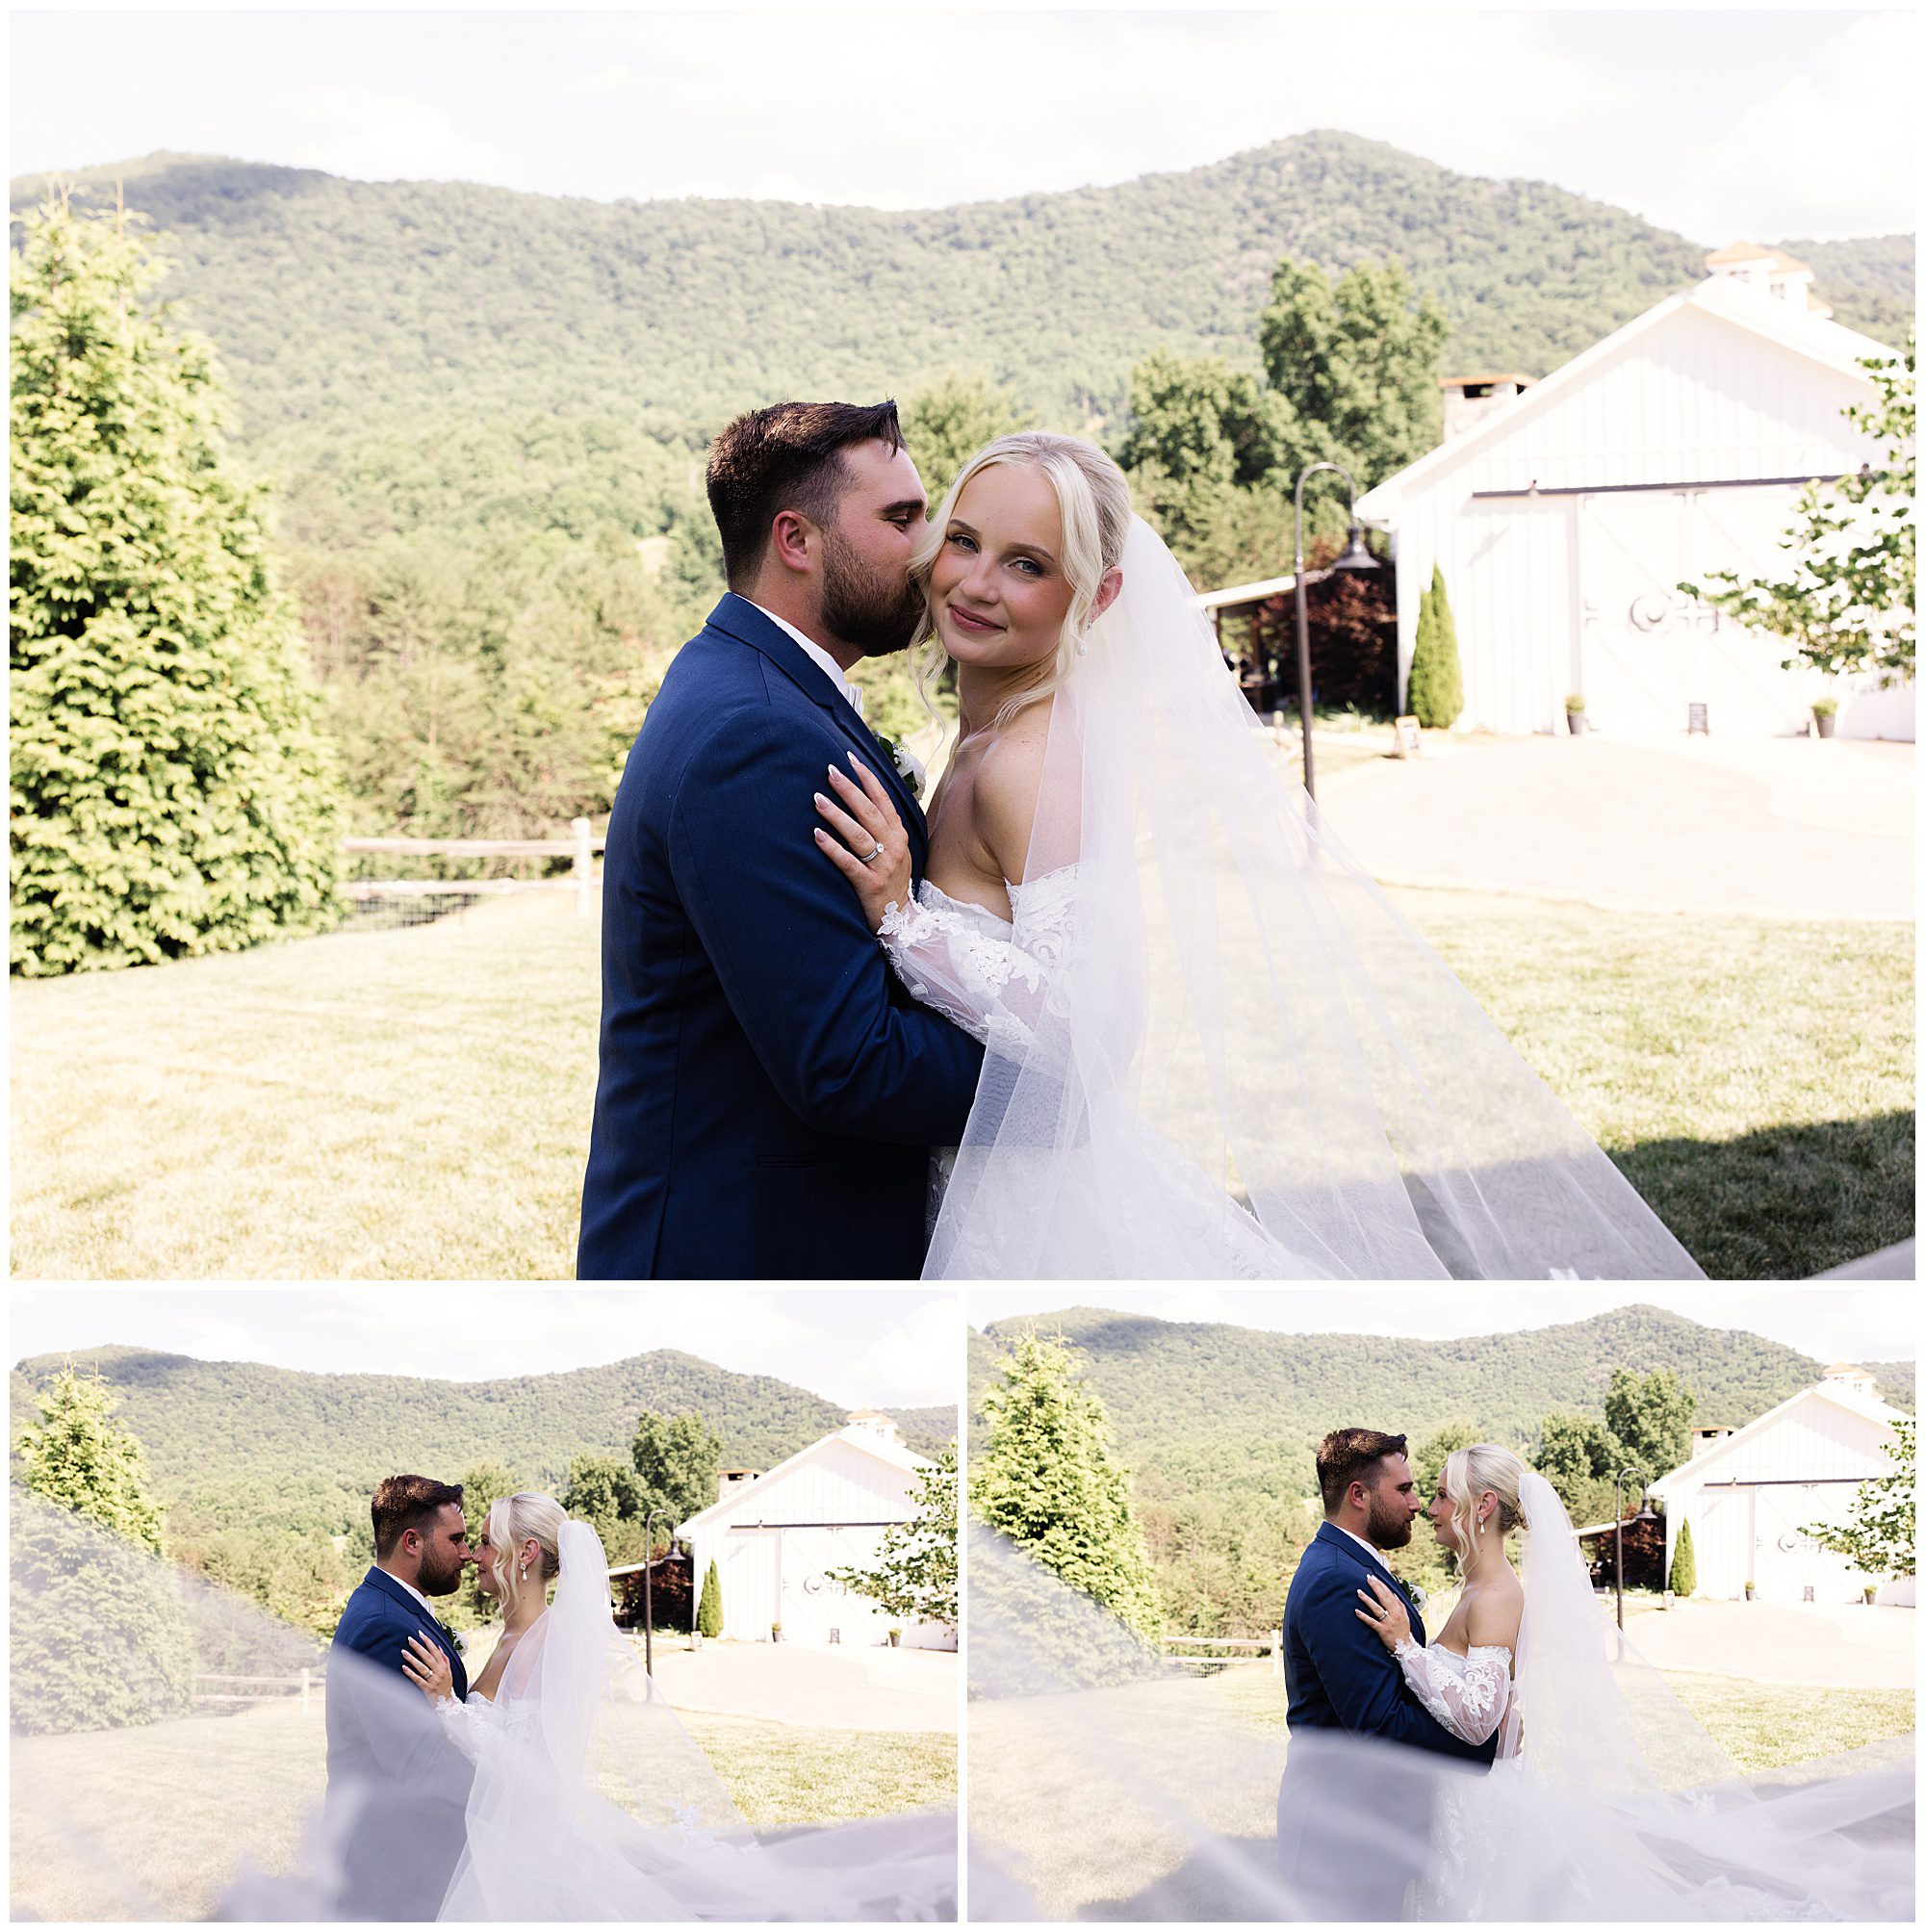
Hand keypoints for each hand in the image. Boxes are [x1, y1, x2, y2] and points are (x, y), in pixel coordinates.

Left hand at [402, 1630, 454, 1702]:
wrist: (447, 1705)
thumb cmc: (446, 1687)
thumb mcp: (449, 1673)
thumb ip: (445, 1660)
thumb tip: (439, 1648)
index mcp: (444, 1666)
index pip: (435, 1650)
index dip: (428, 1641)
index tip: (420, 1633)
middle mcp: (439, 1672)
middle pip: (427, 1656)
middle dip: (418, 1647)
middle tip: (409, 1639)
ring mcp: (433, 1680)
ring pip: (422, 1667)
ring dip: (412, 1658)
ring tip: (403, 1652)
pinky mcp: (427, 1689)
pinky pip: (418, 1679)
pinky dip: (411, 1673)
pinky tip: (404, 1667)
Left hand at [813, 755, 912, 932]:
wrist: (901, 919)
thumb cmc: (891, 880)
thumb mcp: (895, 850)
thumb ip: (883, 826)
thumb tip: (863, 798)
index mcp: (898, 834)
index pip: (883, 799)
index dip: (867, 777)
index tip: (849, 757)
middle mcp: (893, 846)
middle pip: (869, 812)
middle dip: (849, 789)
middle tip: (829, 771)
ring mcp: (882, 866)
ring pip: (859, 834)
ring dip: (837, 815)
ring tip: (817, 799)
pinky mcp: (869, 885)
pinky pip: (849, 863)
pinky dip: (833, 848)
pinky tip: (817, 835)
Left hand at [1355, 1574, 1411, 1651]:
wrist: (1406, 1648)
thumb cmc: (1403, 1631)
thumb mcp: (1405, 1616)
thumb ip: (1400, 1604)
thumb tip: (1393, 1593)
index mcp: (1399, 1610)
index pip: (1388, 1594)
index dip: (1381, 1585)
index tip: (1373, 1577)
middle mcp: (1394, 1614)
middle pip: (1383, 1598)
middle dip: (1375, 1587)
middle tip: (1367, 1578)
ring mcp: (1388, 1622)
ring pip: (1376, 1608)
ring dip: (1367, 1599)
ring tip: (1359, 1592)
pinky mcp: (1383, 1631)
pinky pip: (1372, 1622)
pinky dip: (1364, 1617)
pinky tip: (1357, 1611)